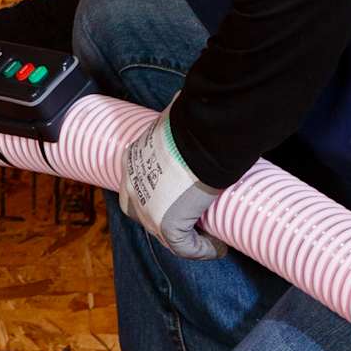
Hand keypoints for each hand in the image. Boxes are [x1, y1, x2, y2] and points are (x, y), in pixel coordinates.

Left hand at [121, 108, 221, 258]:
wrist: (201, 137)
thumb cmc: (195, 125)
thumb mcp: (177, 120)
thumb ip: (178, 119)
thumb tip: (188, 100)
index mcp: (133, 159)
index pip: (136, 186)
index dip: (155, 197)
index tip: (182, 199)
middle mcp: (132, 185)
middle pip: (143, 213)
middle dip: (167, 221)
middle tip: (194, 223)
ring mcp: (146, 208)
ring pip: (164, 234)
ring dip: (186, 239)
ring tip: (209, 238)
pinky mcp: (166, 224)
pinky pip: (183, 247)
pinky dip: (202, 251)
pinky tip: (218, 247)